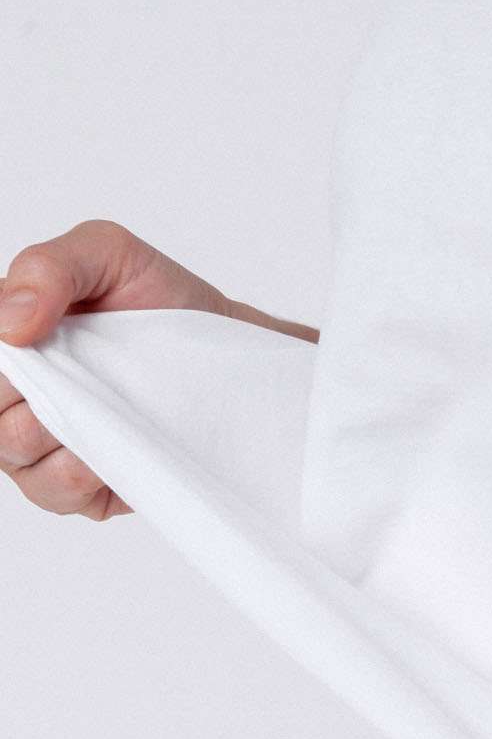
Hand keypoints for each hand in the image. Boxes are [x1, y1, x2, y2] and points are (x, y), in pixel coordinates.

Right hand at [0, 218, 231, 519]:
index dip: (7, 349)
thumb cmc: (158, 299)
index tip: (41, 330)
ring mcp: (34, 445)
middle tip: (86, 358)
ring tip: (111, 394)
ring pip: (12, 444)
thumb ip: (48, 267)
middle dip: (32, 379)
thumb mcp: (108, 252)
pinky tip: (116, 437)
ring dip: (64, 419)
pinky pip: (54, 485)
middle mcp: (9, 394)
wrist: (223, 352)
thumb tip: (10, 323)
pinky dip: (85, 462)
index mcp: (8, 337)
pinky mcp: (70, 487)